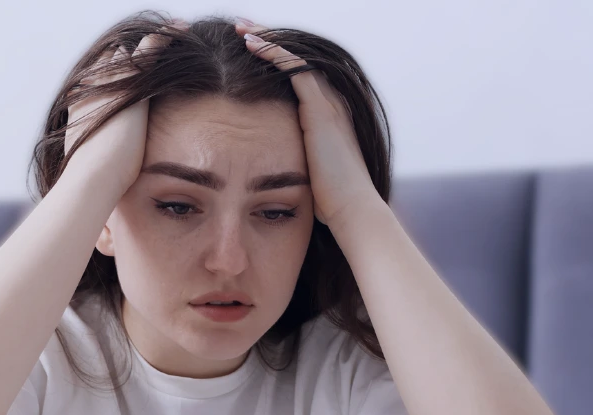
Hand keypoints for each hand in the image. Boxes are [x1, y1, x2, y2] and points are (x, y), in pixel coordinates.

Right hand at [63, 21, 185, 196]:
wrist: (92, 176)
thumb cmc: (92, 182)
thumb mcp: (92, 166)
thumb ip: (99, 158)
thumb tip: (100, 174)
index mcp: (79, 104)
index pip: (99, 78)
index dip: (115, 74)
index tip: (131, 74)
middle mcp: (92, 85)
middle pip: (113, 58)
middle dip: (132, 58)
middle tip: (153, 51)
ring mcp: (109, 80)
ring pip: (133, 50)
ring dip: (154, 42)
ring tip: (176, 31)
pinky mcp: (131, 79)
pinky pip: (152, 46)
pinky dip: (168, 36)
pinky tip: (183, 30)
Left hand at [234, 17, 377, 229]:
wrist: (351, 210)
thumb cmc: (329, 201)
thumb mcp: (309, 172)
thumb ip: (295, 159)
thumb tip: (273, 168)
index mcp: (328, 114)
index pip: (299, 74)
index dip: (274, 58)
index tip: (248, 50)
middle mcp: (331, 101)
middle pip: (297, 58)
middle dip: (270, 40)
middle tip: (242, 28)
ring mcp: (328, 102)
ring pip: (295, 56)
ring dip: (267, 40)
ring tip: (242, 28)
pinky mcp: (320, 109)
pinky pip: (295, 68)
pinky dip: (272, 52)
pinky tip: (250, 44)